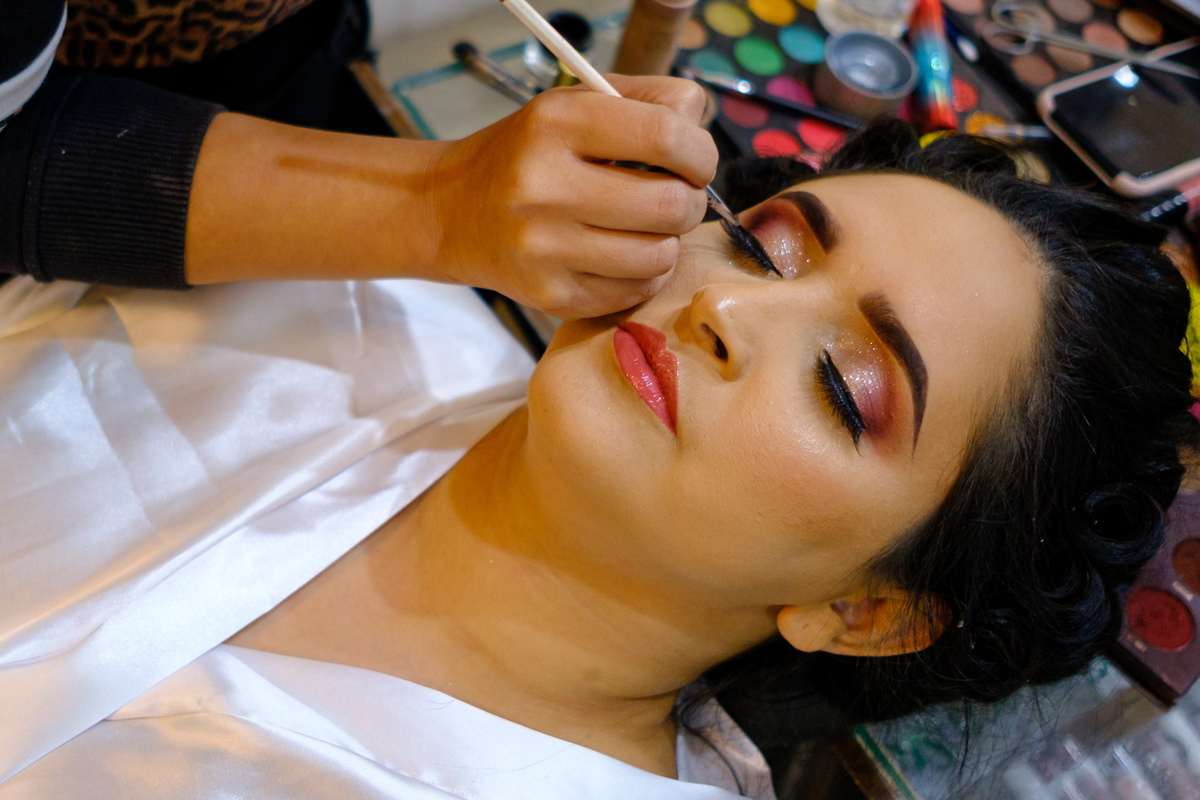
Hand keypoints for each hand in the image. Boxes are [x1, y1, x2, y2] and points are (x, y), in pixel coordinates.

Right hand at [425, 75, 717, 319]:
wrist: (454, 212)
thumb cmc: (529, 154)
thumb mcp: (575, 104)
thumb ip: (647, 99)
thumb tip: (699, 123)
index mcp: (555, 124)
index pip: (665, 136)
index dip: (700, 153)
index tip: (695, 162)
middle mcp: (544, 186)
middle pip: (669, 204)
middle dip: (689, 202)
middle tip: (674, 198)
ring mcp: (545, 248)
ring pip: (659, 256)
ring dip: (669, 242)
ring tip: (647, 228)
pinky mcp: (551, 295)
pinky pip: (635, 292)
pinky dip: (644, 274)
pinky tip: (623, 255)